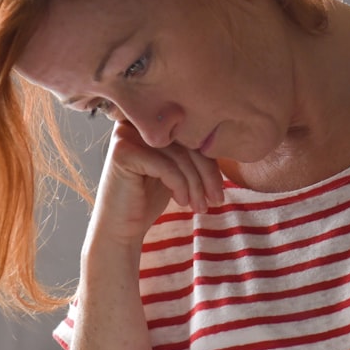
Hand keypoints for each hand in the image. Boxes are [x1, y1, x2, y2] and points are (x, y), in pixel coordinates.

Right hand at [87, 121, 223, 249]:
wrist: (121, 228)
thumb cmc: (149, 198)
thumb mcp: (178, 170)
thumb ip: (193, 151)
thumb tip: (227, 141)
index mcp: (151, 121)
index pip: (191, 132)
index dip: (210, 160)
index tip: (219, 189)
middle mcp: (136, 122)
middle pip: (186, 141)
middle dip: (206, 173)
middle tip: (216, 200)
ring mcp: (126, 134)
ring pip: (179, 155)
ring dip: (196, 185)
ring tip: (200, 207)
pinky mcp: (123, 152)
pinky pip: (166, 166)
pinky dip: (180, 186)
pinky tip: (182, 202)